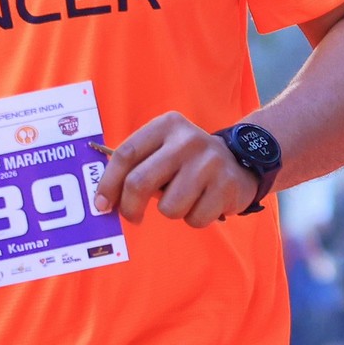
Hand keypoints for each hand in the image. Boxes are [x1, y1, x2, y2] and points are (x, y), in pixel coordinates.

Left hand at [97, 113, 258, 227]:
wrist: (240, 160)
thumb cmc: (188, 161)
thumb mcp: (163, 150)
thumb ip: (137, 167)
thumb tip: (104, 201)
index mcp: (166, 126)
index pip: (125, 155)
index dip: (108, 184)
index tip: (102, 205)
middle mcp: (187, 140)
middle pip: (140, 183)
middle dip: (130, 208)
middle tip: (133, 217)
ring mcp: (209, 162)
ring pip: (168, 207)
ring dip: (171, 212)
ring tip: (184, 199)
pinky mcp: (226, 186)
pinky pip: (195, 218)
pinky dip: (195, 218)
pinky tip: (204, 202)